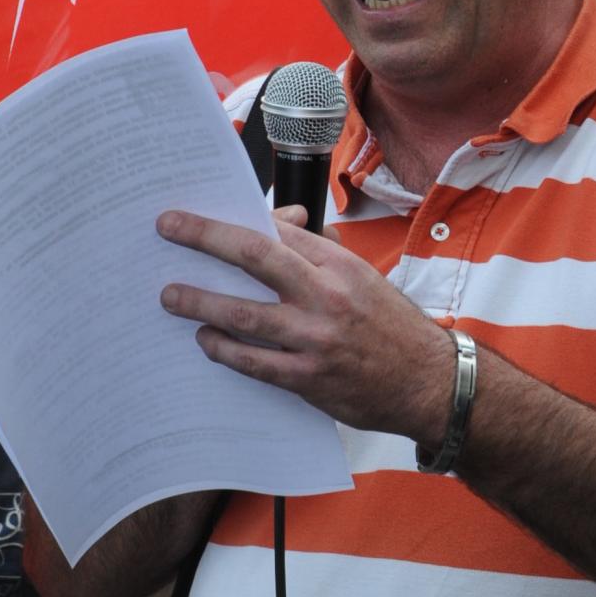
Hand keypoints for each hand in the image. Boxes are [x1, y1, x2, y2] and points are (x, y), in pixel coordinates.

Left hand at [156, 206, 454, 443]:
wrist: (426, 382)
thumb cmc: (391, 326)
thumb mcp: (360, 276)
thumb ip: (317, 252)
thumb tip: (276, 224)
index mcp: (338, 264)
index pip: (277, 230)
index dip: (234, 219)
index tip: (201, 214)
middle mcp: (325, 295)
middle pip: (254, 256)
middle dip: (205, 238)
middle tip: (168, 228)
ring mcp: (315, 338)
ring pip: (244, 314)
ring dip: (200, 302)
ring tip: (171, 295)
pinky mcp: (308, 378)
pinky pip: (254, 362)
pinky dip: (224, 349)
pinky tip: (206, 341)